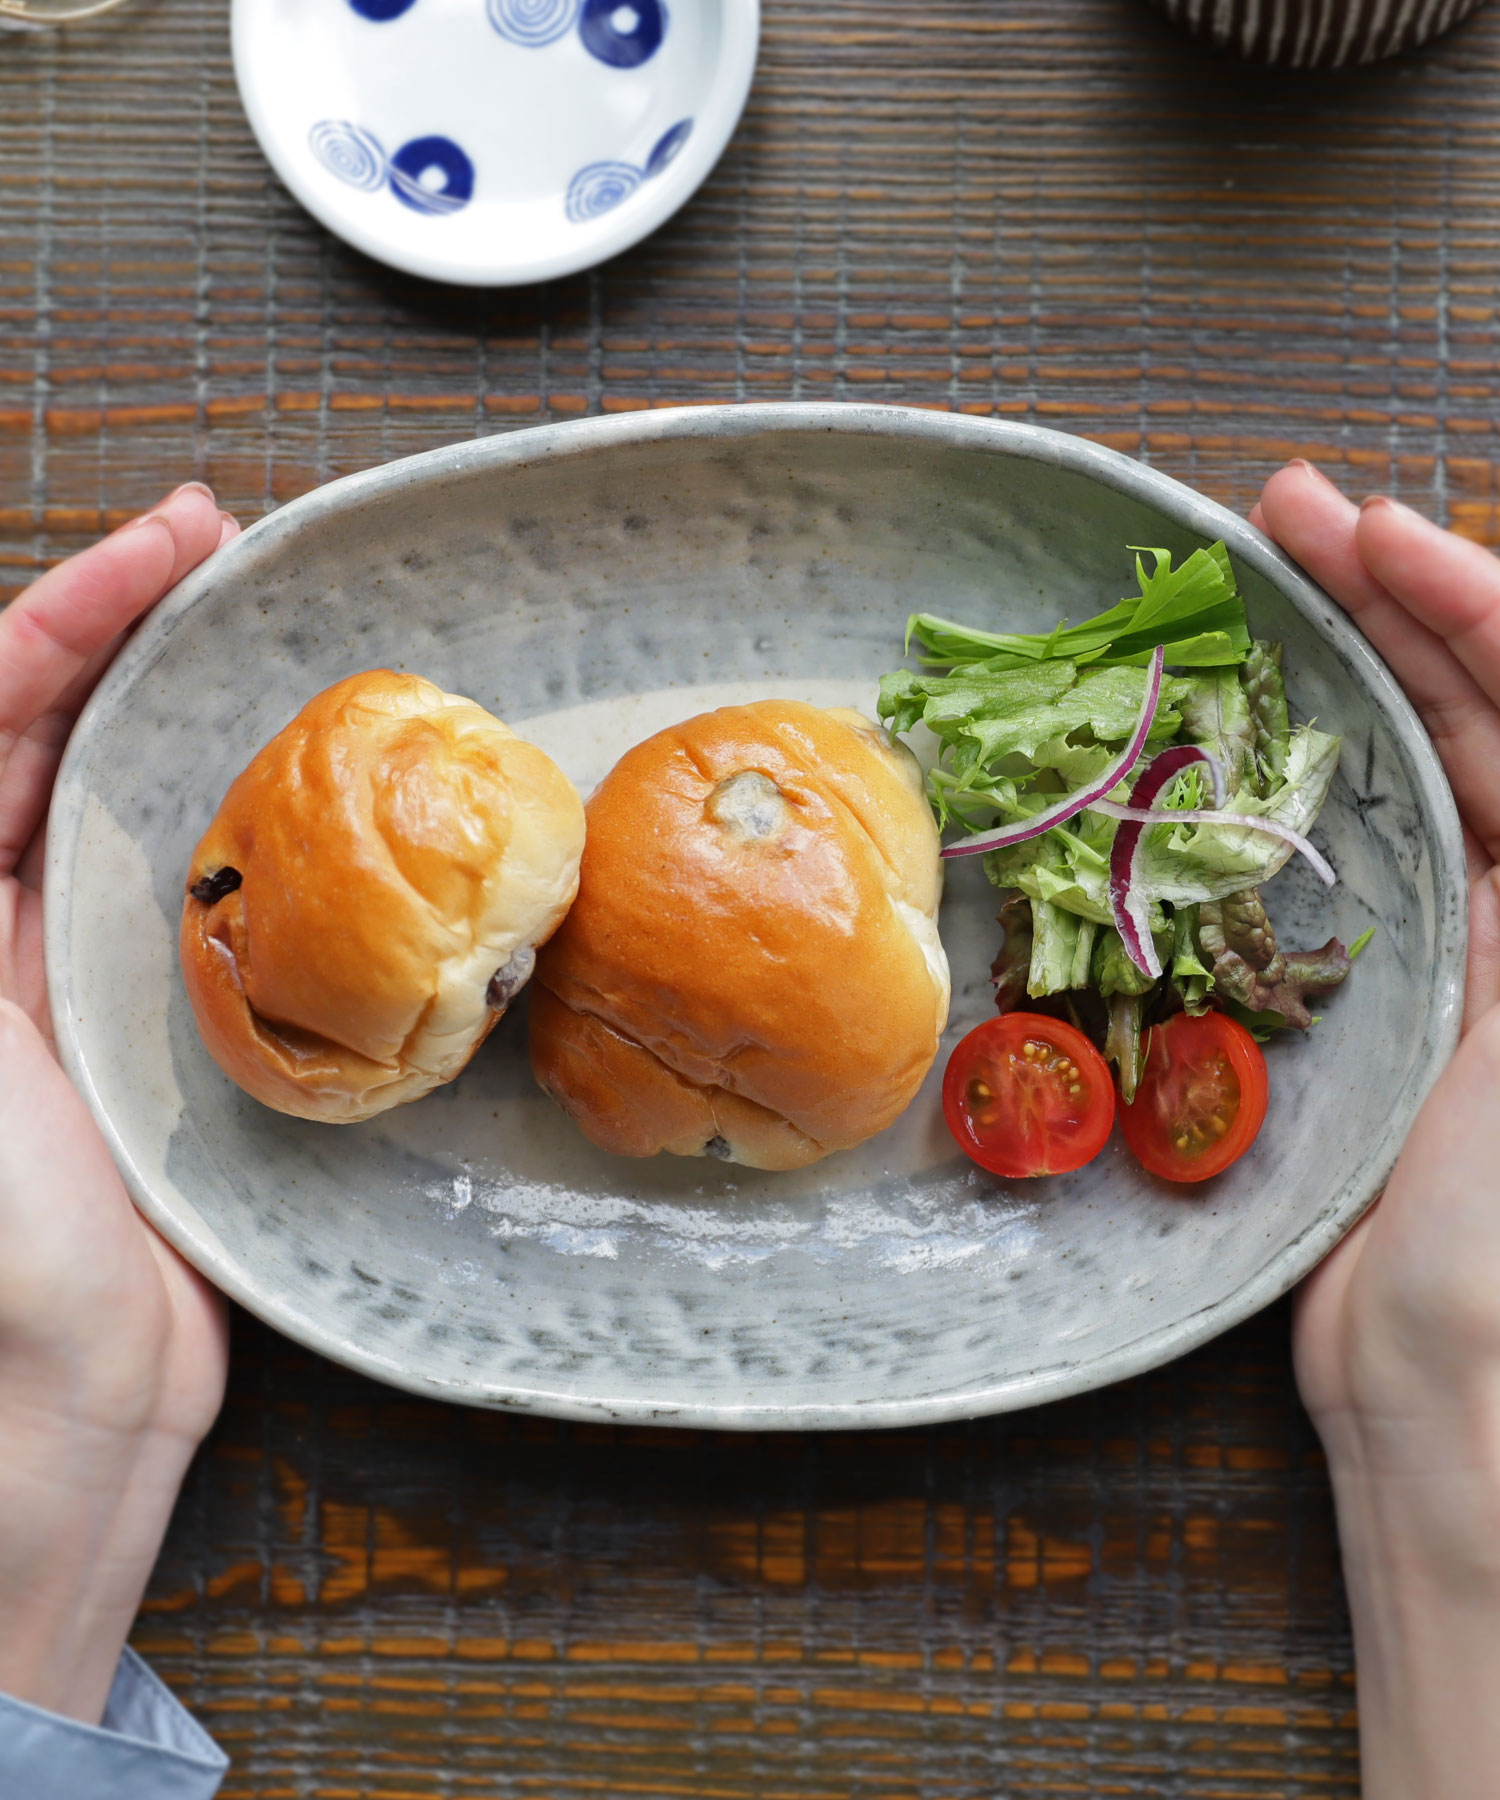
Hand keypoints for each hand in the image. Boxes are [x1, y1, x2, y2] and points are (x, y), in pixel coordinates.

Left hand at [0, 486, 235, 1724]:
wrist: (57, 1414)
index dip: (69, 613)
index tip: (176, 541)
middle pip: (51, 741)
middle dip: (131, 638)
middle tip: (240, 562)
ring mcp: (71, 985)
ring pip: (132, 815)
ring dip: (195, 728)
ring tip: (284, 654)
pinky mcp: (156, 1045)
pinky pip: (206, 911)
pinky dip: (250, 846)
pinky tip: (312, 813)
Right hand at [1253, 460, 1499, 1799]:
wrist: (1458, 1434)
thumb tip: (1498, 792)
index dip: (1474, 613)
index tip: (1369, 537)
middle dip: (1407, 602)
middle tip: (1289, 517)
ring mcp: (1493, 952)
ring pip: (1444, 766)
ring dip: (1366, 668)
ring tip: (1273, 576)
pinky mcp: (1421, 1000)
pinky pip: (1383, 850)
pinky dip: (1326, 775)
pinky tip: (1265, 723)